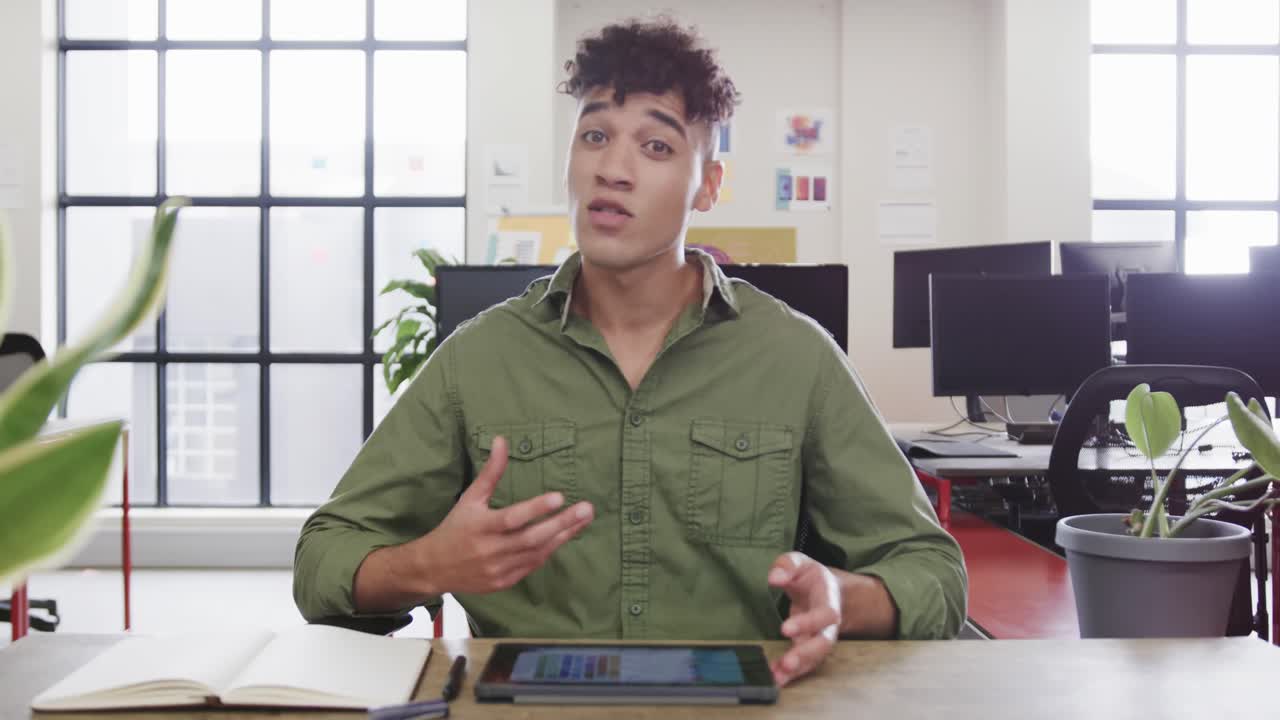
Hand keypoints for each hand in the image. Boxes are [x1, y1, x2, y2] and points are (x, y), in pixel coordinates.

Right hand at [415, 436, 594, 594]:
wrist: (434, 567)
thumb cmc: (455, 527)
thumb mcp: (470, 497)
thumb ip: (491, 472)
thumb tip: (502, 440)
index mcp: (481, 527)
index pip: (512, 518)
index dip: (535, 508)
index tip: (559, 497)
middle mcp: (491, 550)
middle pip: (532, 538)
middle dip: (562, 523)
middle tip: (586, 508)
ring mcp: (498, 569)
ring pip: (537, 553)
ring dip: (562, 536)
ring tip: (583, 519)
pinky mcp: (504, 582)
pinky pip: (532, 566)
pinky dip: (549, 550)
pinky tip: (565, 536)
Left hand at [767, 551, 840, 686]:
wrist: (823, 589)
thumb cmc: (810, 576)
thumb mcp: (799, 562)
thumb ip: (787, 565)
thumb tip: (774, 577)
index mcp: (828, 600)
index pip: (825, 614)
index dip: (808, 623)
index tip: (785, 629)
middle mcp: (828, 624)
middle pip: (824, 643)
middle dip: (806, 654)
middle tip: (787, 663)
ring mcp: (819, 638)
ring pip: (815, 659)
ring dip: (798, 669)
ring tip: (778, 677)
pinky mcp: (808, 648)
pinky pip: (804, 664)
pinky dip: (791, 673)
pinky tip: (775, 677)